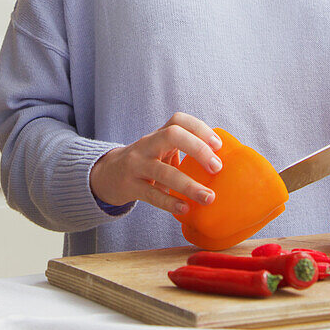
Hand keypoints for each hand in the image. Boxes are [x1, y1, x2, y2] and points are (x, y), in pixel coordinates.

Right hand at [90, 112, 222, 214]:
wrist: (107, 175)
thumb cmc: (144, 163)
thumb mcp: (160, 151)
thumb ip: (182, 151)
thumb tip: (222, 163)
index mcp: (158, 135)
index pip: (178, 120)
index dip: (200, 128)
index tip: (218, 145)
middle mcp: (146, 145)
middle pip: (172, 135)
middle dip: (198, 149)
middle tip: (216, 168)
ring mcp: (136, 165)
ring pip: (163, 171)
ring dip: (189, 185)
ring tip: (209, 197)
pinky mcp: (129, 186)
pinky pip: (151, 194)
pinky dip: (170, 202)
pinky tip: (186, 209)